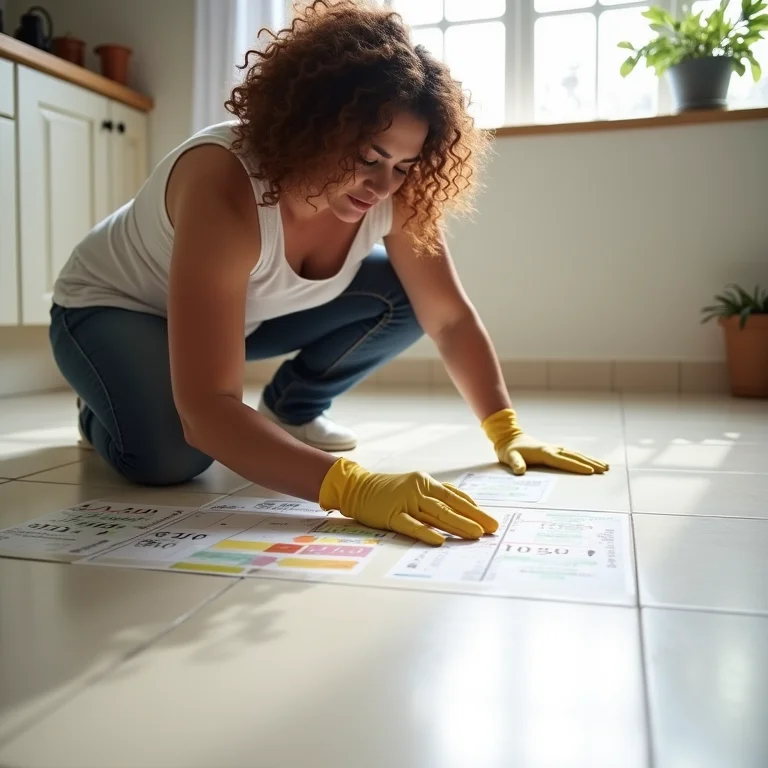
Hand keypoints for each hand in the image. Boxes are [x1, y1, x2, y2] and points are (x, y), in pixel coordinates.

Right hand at [319, 457, 497, 545]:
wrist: (357, 487)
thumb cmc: (390, 490)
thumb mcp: (415, 487)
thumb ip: (437, 496)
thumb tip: (465, 506)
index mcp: (426, 482)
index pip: (455, 497)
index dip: (474, 509)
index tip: (490, 521)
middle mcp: (418, 489)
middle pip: (449, 505)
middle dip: (473, 518)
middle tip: (491, 529)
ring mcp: (404, 501)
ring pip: (435, 514)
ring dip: (457, 525)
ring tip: (475, 534)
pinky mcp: (391, 514)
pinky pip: (410, 525)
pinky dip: (425, 533)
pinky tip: (439, 540)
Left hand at [482, 408, 609, 475]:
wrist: (509, 438)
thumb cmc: (509, 450)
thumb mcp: (510, 457)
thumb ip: (515, 464)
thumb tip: (520, 471)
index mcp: (544, 452)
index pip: (563, 461)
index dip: (576, 466)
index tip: (590, 471)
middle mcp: (552, 449)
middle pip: (574, 456)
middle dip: (590, 463)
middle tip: (605, 470)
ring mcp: (554, 449)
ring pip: (576, 454)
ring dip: (590, 460)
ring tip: (605, 466)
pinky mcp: (554, 450)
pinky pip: (572, 454)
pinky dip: (583, 458)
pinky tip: (591, 462)